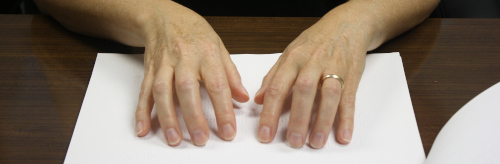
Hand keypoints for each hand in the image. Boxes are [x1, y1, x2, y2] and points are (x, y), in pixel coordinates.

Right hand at [134, 3, 248, 145]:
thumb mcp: (219, 47)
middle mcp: (184, 58)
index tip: (228, 130)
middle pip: (187, 89)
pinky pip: (144, 92)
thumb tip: (242, 97)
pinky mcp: (150, 70)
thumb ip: (231, 74)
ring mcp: (164, 64)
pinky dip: (142, 111)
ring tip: (174, 139)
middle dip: (194, 117)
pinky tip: (143, 128)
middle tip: (201, 139)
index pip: (217, 84)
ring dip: (167, 117)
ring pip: (162, 91)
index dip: (223, 110)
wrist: (164, 17)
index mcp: (206, 53)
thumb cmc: (194, 32)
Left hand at [254, 15, 371, 147]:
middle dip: (298, 118)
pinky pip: (349, 99)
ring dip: (322, 121)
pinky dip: (347, 119)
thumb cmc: (315, 41)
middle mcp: (313, 62)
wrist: (346, 24)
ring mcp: (334, 68)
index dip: (270, 113)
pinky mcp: (351, 75)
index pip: (278, 87)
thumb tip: (258, 99)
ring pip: (328, 95)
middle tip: (293, 141)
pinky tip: (343, 135)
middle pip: (304, 91)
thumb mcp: (289, 53)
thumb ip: (274, 77)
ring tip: (315, 142)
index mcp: (293, 58)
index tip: (265, 133)